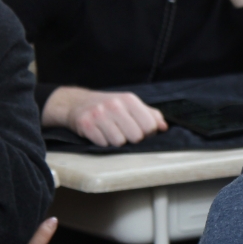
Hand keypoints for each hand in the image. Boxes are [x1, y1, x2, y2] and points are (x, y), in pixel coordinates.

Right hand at [43, 86, 166, 145]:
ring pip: (119, 142)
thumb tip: (164, 127)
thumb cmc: (110, 106)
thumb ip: (150, 115)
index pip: (150, 125)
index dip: (148, 133)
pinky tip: (101, 133)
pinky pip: (103, 143)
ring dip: (117, 141)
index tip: (142, 131)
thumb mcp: (131, 105)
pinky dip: (103, 142)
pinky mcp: (86, 125)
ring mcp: (99, 115)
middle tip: (126, 133)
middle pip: (136, 136)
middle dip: (133, 138)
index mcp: (129, 100)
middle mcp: (114, 105)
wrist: (78, 103)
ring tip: (112, 132)